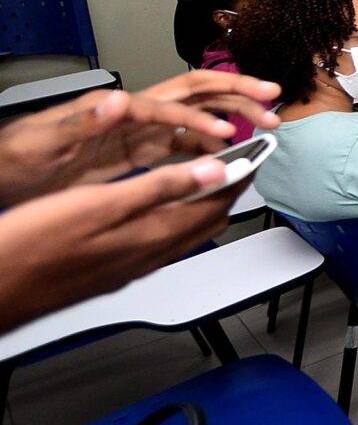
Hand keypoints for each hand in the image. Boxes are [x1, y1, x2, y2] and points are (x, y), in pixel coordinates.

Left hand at [0, 73, 281, 206]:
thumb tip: (119, 101)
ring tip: (267, 122)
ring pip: (198, 113)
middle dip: (237, 92)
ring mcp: (138, 131)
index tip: (227, 137)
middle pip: (196, 93)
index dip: (200, 119)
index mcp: (115, 111)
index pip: (170, 106)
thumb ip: (82, 122)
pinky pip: (185, 141)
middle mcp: (133, 114)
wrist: (2, 173)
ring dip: (234, 114)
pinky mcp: (138, 149)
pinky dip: (212, 144)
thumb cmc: (15, 159)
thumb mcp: (42, 143)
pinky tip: (230, 152)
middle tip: (272, 99)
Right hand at [0, 157, 243, 333]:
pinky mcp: (112, 271)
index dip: (238, 175)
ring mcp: (131, 267)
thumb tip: (214, 172)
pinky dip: (174, 220)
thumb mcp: (101, 203)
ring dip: (203, 206)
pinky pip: (159, 244)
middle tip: (239, 163)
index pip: (215, 203)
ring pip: (184, 233)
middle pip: (206, 221)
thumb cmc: (35, 245)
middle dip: (227, 191)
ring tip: (209, 179)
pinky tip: (162, 212)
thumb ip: (161, 188)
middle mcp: (149, 256)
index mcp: (153, 235)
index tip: (255, 153)